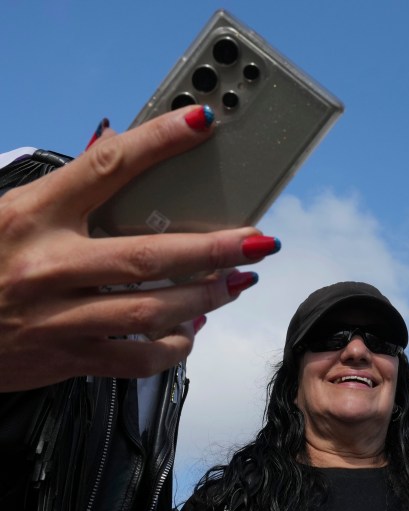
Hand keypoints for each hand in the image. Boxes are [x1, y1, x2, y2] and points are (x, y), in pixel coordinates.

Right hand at [0, 106, 278, 390]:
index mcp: (30, 217)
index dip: (158, 143)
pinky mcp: (66, 358)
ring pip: (152, 311)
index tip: (200, 125)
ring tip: (238, 281)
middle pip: (149, 256)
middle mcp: (47, 267)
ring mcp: (58, 318)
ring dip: (206, 297)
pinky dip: (173, 347)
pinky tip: (191, 331)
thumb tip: (116, 147)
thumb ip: (66, 192)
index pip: (103, 167)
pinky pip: (135, 361)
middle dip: (215, 248)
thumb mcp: (10, 214)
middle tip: (258, 239)